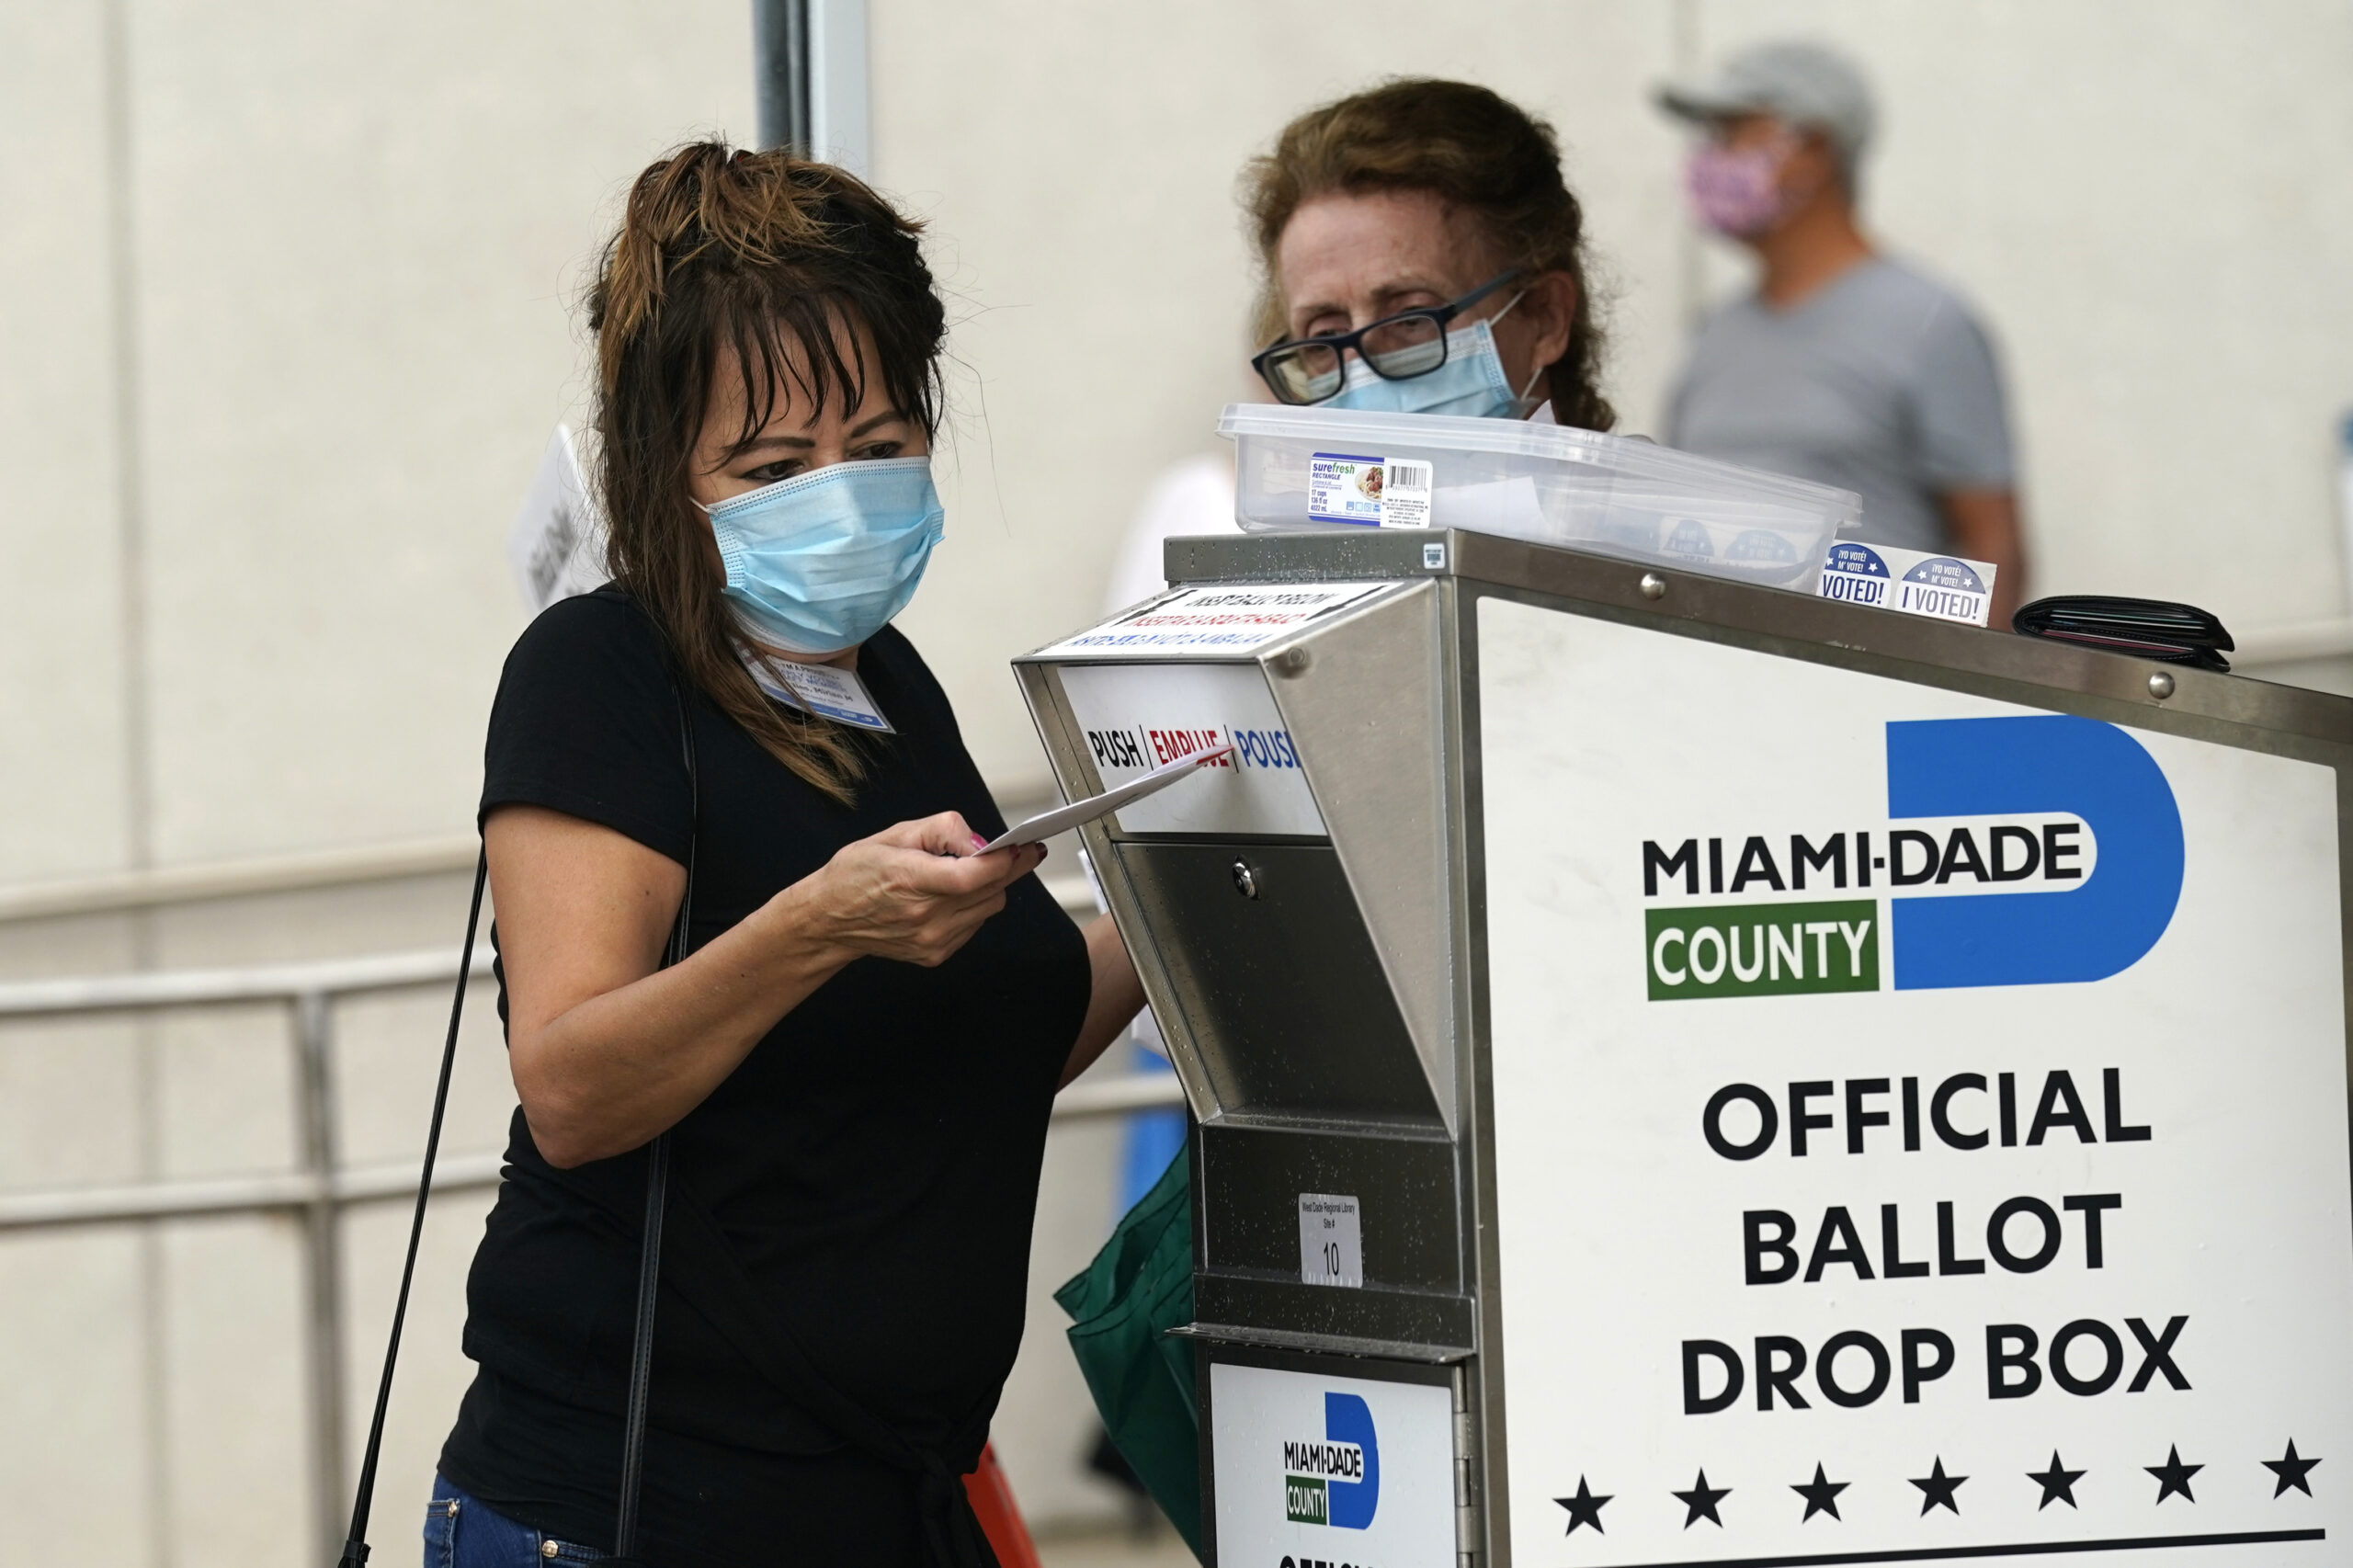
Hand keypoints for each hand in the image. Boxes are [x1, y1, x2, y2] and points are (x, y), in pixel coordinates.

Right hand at [791, 812, 1046, 967]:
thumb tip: (979, 841)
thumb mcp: (896, 834)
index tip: (1021, 847)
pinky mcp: (935, 953)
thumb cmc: (856, 874)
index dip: (1004, 860)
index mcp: (911, 880)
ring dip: (990, 887)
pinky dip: (973, 907)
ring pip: (989, 908)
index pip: (973, 875)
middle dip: (1007, 868)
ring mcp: (932, 939)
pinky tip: (951, 897)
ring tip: (969, 872)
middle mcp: (924, 915)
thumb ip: (943, 830)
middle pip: (991, 891)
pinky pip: (975, 925)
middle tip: (1014, 850)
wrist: (831, 918)